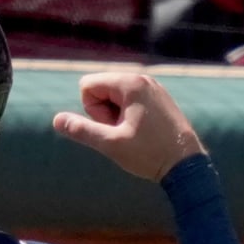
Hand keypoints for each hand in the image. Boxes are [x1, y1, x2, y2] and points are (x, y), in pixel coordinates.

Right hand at [52, 72, 205, 181]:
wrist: (187, 164)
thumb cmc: (149, 153)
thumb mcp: (110, 144)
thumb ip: (81, 130)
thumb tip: (56, 120)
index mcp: (130, 84)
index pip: (87, 85)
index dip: (91, 110)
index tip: (112, 127)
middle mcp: (142, 79)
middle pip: (99, 88)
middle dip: (102, 111)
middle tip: (123, 132)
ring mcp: (152, 87)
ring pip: (113, 96)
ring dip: (114, 115)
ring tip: (133, 133)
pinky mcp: (158, 98)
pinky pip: (128, 101)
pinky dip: (127, 115)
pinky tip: (141, 132)